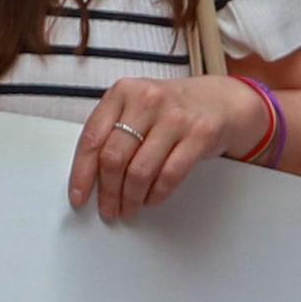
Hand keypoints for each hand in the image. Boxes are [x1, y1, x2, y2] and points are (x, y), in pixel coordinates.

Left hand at [68, 71, 262, 222]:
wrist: (222, 101)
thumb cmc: (172, 109)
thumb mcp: (137, 106)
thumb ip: (113, 131)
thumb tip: (89, 175)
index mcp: (123, 92)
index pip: (92, 138)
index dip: (82, 173)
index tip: (78, 197)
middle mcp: (147, 100)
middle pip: (114, 158)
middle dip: (108, 192)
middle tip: (108, 209)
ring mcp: (175, 117)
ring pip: (140, 171)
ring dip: (131, 199)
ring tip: (129, 208)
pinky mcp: (199, 134)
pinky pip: (169, 176)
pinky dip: (156, 195)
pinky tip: (151, 199)